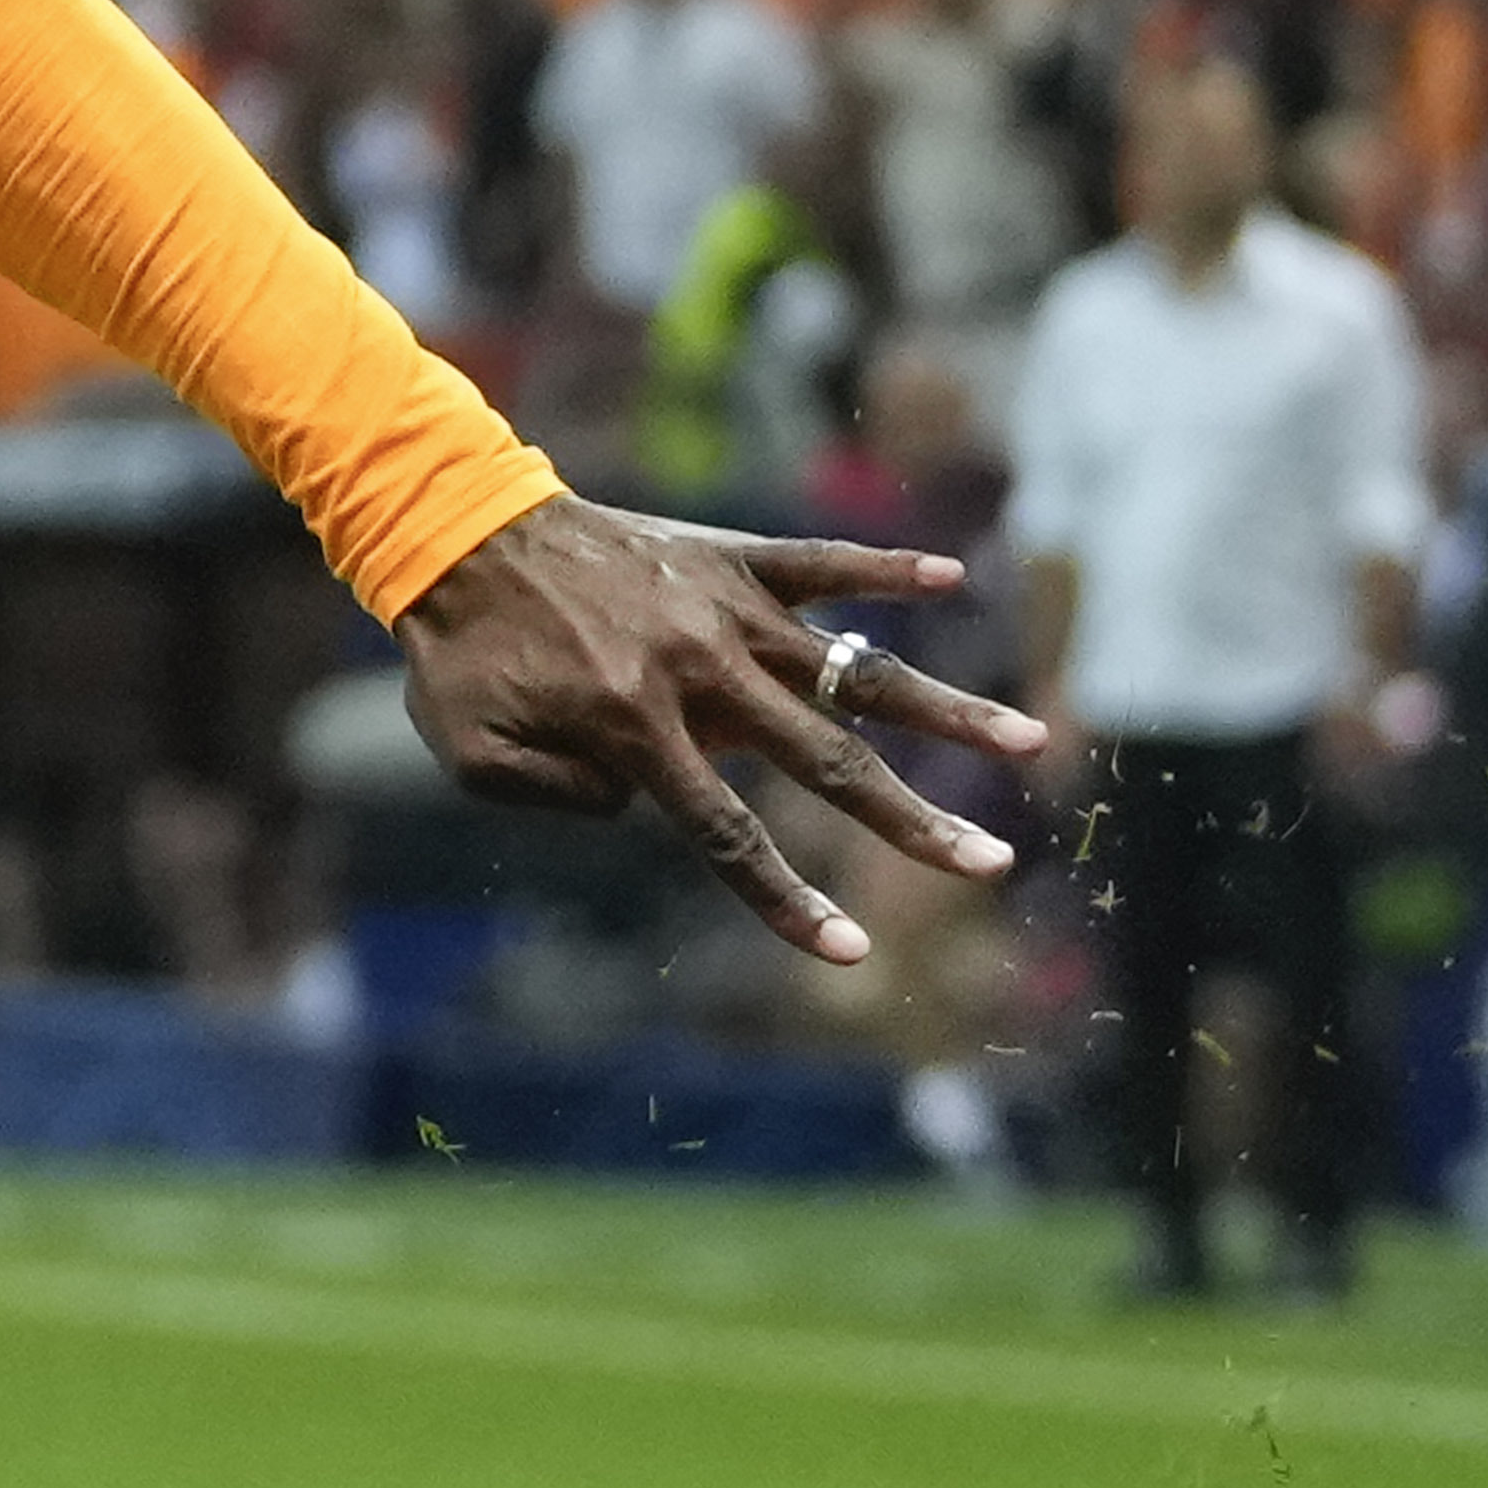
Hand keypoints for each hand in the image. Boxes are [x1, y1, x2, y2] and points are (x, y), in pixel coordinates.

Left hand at [388, 495, 1045, 967]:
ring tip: (1029, 740)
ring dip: (946, 709)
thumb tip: (639, 803)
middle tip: (995, 862)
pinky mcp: (732, 555)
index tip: (852, 954)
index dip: (788, 901)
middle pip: (830, 763)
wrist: (458, 534)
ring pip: (856, 667)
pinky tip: (953, 575)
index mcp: (639, 730)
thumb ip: (557, 798)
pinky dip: (887, 566)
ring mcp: (729, 609)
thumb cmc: (461, 658)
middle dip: (914, 823)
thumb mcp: (475, 754)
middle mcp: (703, 673)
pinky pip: (824, 562)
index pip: (730, 836)